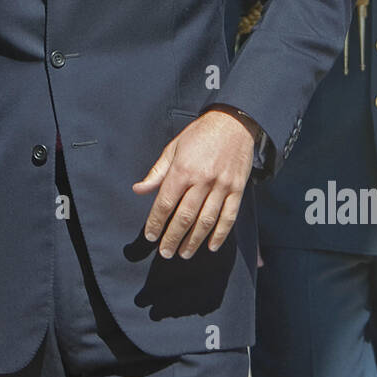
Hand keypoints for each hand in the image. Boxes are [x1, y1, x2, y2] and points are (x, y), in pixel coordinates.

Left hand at [132, 108, 257, 259]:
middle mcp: (202, 180)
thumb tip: (138, 190)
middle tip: (165, 253)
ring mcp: (221, 186)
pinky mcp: (237, 189)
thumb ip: (157, 172)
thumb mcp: (173, 149)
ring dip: (194, 241)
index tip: (150, 236)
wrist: (233, 122)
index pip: (165, 203)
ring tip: (184, 253)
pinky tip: (211, 246)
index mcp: (182, 170)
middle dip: (172, 238)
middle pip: (184, 217)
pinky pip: (229, 217)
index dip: (156, 222)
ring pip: (206, 221)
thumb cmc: (200, 135)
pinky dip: (220, 234)